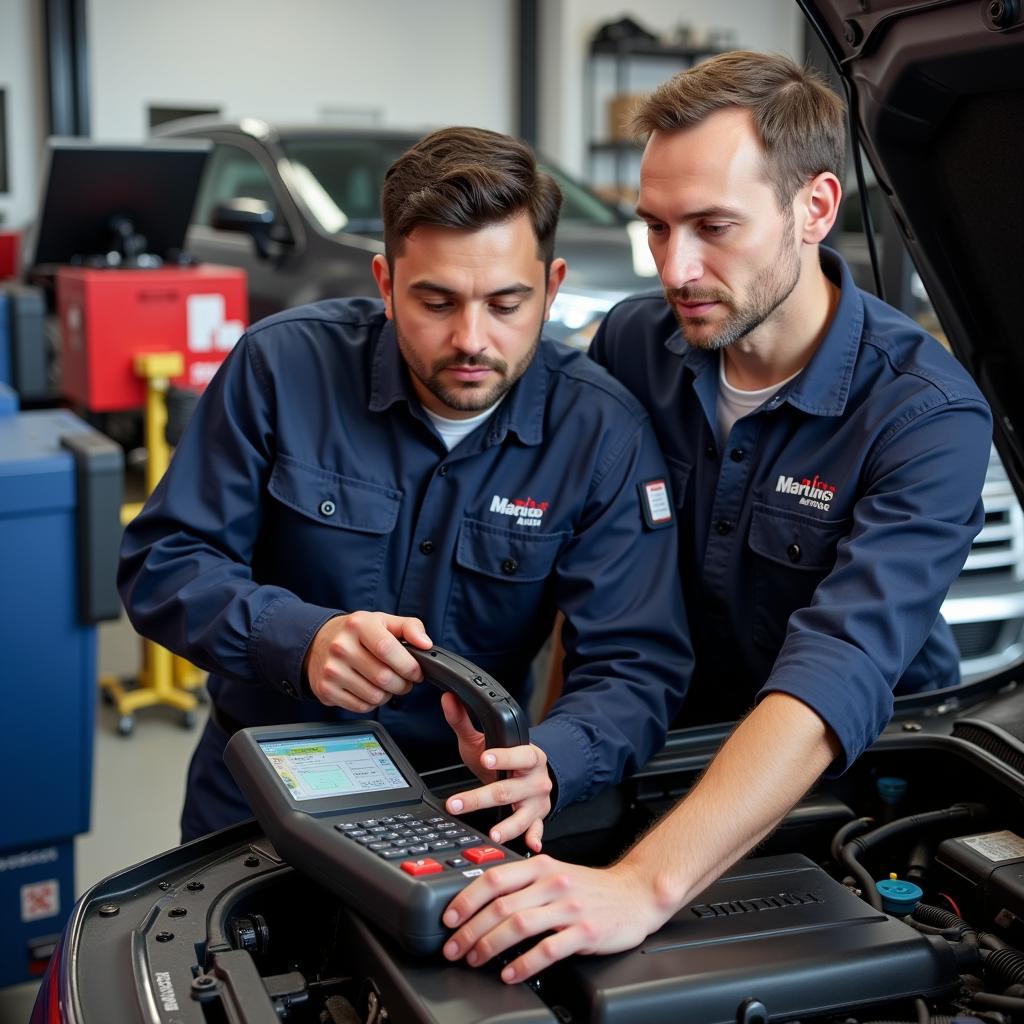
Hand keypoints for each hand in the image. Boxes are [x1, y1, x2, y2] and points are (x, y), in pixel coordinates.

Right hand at [305, 612, 430, 711]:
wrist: (317, 643)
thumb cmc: (356, 633)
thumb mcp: (382, 620)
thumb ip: (409, 627)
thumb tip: (426, 644)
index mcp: (358, 625)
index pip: (388, 649)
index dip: (408, 665)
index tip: (417, 671)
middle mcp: (341, 646)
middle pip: (384, 677)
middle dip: (403, 684)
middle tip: (405, 680)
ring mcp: (332, 670)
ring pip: (374, 696)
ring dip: (389, 695)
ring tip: (388, 684)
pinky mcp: (326, 690)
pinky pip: (361, 706)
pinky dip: (373, 702)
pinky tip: (371, 689)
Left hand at [441, 692, 551, 851]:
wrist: (534, 774)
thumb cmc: (508, 759)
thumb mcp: (487, 741)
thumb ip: (465, 722)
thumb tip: (448, 700)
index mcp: (530, 756)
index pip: (519, 755)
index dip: (503, 757)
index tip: (486, 758)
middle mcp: (537, 780)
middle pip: (508, 790)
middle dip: (481, 798)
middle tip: (458, 803)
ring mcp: (538, 802)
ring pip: (522, 815)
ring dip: (509, 826)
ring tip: (493, 833)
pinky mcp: (537, 819)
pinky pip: (536, 830)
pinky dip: (534, 838)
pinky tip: (530, 846)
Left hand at [442, 856, 670, 981]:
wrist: (634, 893)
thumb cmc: (588, 888)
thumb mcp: (554, 874)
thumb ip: (522, 882)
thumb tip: (480, 900)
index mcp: (541, 866)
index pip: (494, 878)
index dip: (466, 899)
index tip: (449, 918)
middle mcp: (552, 883)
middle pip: (501, 905)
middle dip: (470, 929)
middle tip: (454, 947)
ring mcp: (569, 907)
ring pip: (519, 925)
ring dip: (490, 946)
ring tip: (475, 960)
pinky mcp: (584, 931)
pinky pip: (547, 949)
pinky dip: (524, 964)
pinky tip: (510, 974)